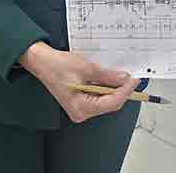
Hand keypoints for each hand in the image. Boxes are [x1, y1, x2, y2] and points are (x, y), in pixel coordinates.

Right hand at [19, 42, 140, 122]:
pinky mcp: (81, 102)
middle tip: (131, 77)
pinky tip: (109, 78)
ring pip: (105, 100)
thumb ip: (107, 75)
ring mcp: (81, 108)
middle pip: (110, 103)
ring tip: (121, 75)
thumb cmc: (57, 66)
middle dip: (121, 90)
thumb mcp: (86, 68)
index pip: (112, 102)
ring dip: (114, 88)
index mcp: (81, 107)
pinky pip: (98, 97)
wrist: (41, 62)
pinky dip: (105, 87)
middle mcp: (81, 112)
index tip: (134, 80)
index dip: (126, 91)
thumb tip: (124, 78)